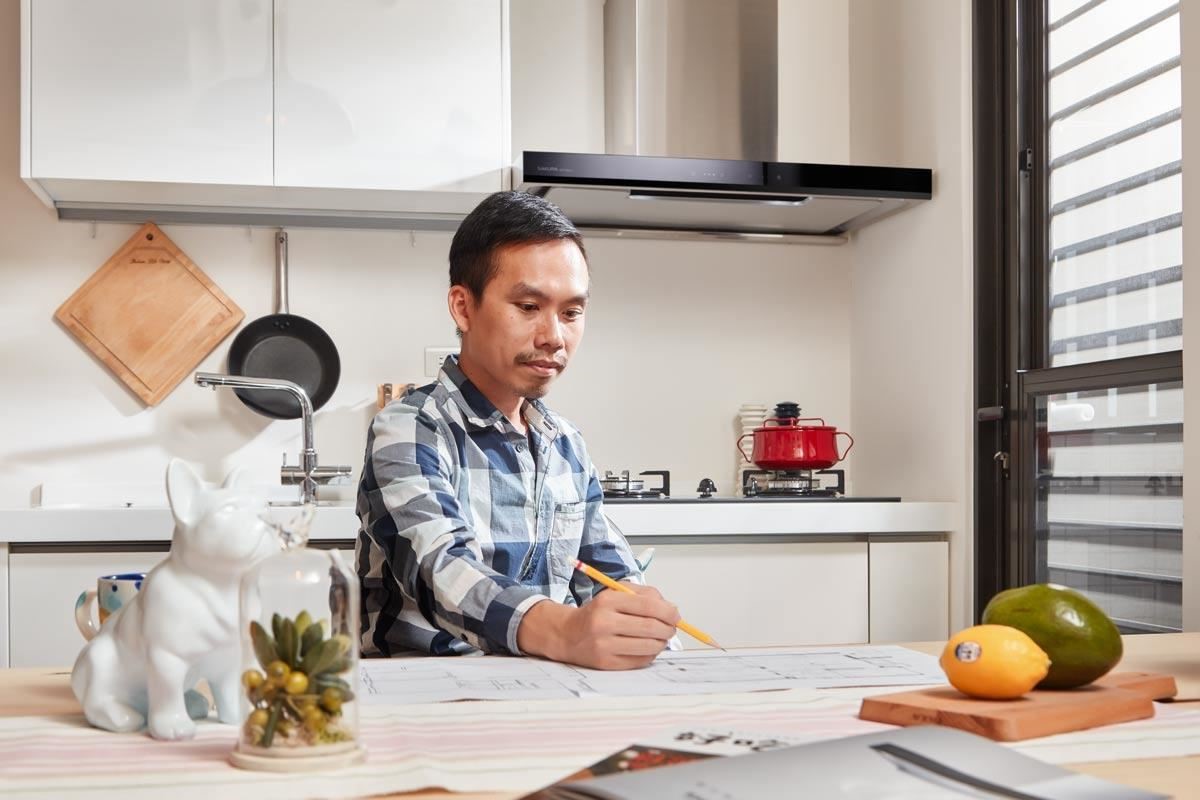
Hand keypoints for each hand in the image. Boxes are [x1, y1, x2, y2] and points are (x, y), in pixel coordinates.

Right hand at [518, 584, 679, 669]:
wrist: (568, 634)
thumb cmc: (597, 613)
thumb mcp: (615, 594)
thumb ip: (643, 595)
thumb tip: (671, 609)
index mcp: (607, 601)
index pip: (648, 605)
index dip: (668, 611)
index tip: (676, 615)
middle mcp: (603, 623)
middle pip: (650, 627)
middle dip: (668, 628)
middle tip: (672, 628)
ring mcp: (604, 645)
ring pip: (648, 646)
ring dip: (662, 643)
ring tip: (661, 638)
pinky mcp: (606, 663)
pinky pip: (640, 661)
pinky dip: (650, 654)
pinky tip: (647, 647)